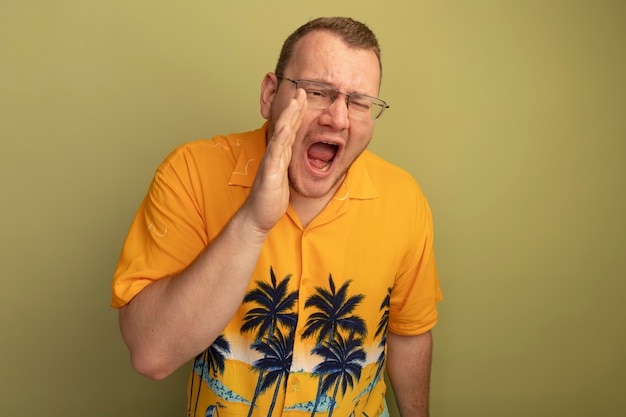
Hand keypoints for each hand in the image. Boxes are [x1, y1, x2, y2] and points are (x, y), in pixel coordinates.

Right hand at [242, 88, 307, 233]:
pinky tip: (287, 127)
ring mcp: (271, 162)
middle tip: (302, 90)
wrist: (258, 216)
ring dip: (288, 116)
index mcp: (280, 155)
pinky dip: (281, 138)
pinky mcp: (270, 172)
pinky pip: (276, 152)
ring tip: (295, 101)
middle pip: (285, 126)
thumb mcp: (284, 177)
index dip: (297, 113)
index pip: (290, 129)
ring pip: (281, 134)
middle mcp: (275, 154)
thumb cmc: (271, 199)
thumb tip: (295, 157)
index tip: (304, 97)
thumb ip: (287, 164)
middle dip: (294, 107)